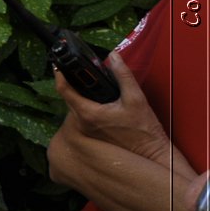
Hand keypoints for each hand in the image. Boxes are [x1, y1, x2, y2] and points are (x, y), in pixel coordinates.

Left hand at [55, 54, 170, 165]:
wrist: (151, 153)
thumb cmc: (144, 130)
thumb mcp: (136, 98)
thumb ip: (123, 75)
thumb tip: (113, 57)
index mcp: (88, 113)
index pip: (64, 90)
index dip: (60, 75)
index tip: (59, 65)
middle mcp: (82, 123)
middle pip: (68, 97)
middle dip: (72, 83)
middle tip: (79, 72)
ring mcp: (86, 130)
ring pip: (75, 106)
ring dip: (79, 95)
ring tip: (91, 85)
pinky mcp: (91, 135)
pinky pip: (82, 115)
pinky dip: (86, 105)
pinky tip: (98, 100)